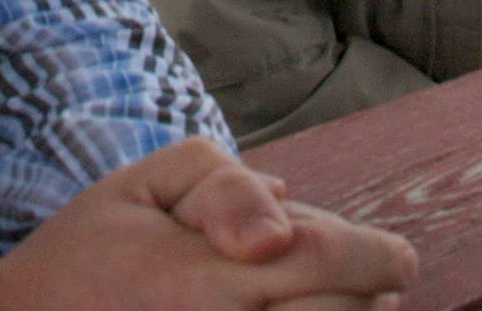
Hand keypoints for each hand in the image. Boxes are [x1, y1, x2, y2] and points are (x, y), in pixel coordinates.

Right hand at [0, 138, 417, 310]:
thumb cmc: (88, 254)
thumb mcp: (141, 183)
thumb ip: (222, 182)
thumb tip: (288, 208)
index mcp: (203, 272)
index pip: (334, 261)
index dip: (380, 257)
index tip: (394, 259)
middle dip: (363, 294)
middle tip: (357, 282)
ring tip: (322, 302)